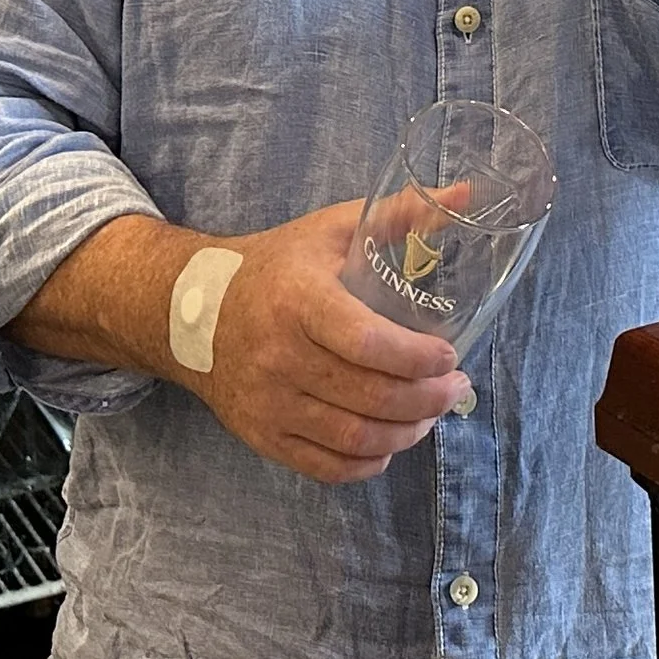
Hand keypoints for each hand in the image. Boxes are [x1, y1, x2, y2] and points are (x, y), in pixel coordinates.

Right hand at [184, 202, 469, 484]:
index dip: (416, 356)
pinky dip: (367, 463)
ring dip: (406, 433)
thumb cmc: (278, 264)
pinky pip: (322, 466)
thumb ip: (401, 212)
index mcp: (300, 300)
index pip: (365, 341)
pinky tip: (391, 443)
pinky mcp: (260, 435)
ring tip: (433, 413)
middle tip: (457, 386)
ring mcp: (267, 403)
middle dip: (427, 399)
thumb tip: (466, 192)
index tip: (450, 355)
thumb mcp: (334, 228)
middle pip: (368, 395)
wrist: (191, 310)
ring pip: (351, 437)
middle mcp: (279, 357)